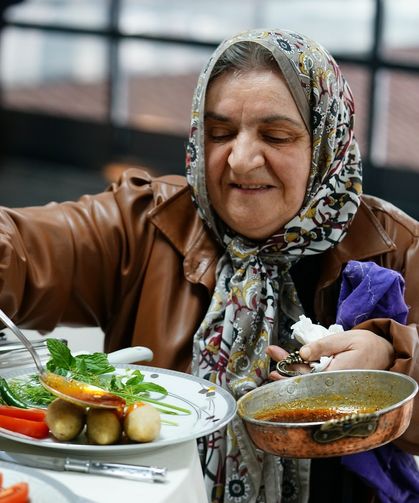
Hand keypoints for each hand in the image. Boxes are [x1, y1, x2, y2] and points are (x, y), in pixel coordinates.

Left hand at [266, 329, 394, 379]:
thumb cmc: (368, 345)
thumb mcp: (345, 339)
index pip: (309, 380)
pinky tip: (290, 370)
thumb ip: (323, 346)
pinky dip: (303, 375)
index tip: (275, 371)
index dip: (289, 377)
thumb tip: (302, 353)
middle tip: (271, 371)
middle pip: (306, 383)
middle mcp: (336, 385)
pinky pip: (317, 380)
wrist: (387, 353)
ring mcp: (336, 385)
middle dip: (286, 376)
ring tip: (274, 370)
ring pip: (310, 382)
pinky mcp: (336, 382)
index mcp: (338, 375)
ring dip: (291, 376)